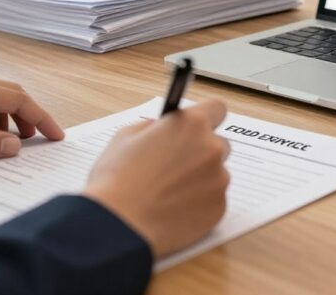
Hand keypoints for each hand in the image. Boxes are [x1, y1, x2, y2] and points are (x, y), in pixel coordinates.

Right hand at [83, 99, 229, 257]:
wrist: (119, 227)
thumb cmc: (116, 181)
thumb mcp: (126, 137)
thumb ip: (154, 127)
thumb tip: (164, 128)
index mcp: (190, 125)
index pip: (217, 108)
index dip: (205, 117)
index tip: (196, 126)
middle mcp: (211, 149)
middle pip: (218, 144)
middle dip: (201, 151)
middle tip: (175, 165)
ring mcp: (218, 181)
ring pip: (216, 174)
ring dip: (200, 179)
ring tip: (169, 192)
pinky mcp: (218, 209)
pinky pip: (214, 200)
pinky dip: (199, 203)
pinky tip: (173, 209)